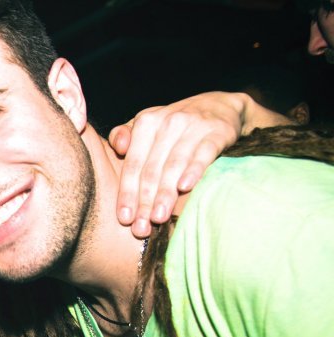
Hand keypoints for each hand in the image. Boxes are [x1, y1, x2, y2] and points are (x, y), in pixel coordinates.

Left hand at [110, 91, 272, 237]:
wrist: (219, 107)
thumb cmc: (174, 126)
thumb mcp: (147, 125)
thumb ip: (124, 135)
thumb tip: (118, 147)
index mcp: (146, 123)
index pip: (133, 165)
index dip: (127, 193)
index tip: (124, 219)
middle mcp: (168, 122)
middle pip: (152, 170)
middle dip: (145, 201)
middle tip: (141, 228)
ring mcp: (193, 126)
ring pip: (174, 165)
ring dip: (165, 193)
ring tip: (158, 217)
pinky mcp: (218, 132)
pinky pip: (203, 153)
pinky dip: (194, 170)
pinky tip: (185, 187)